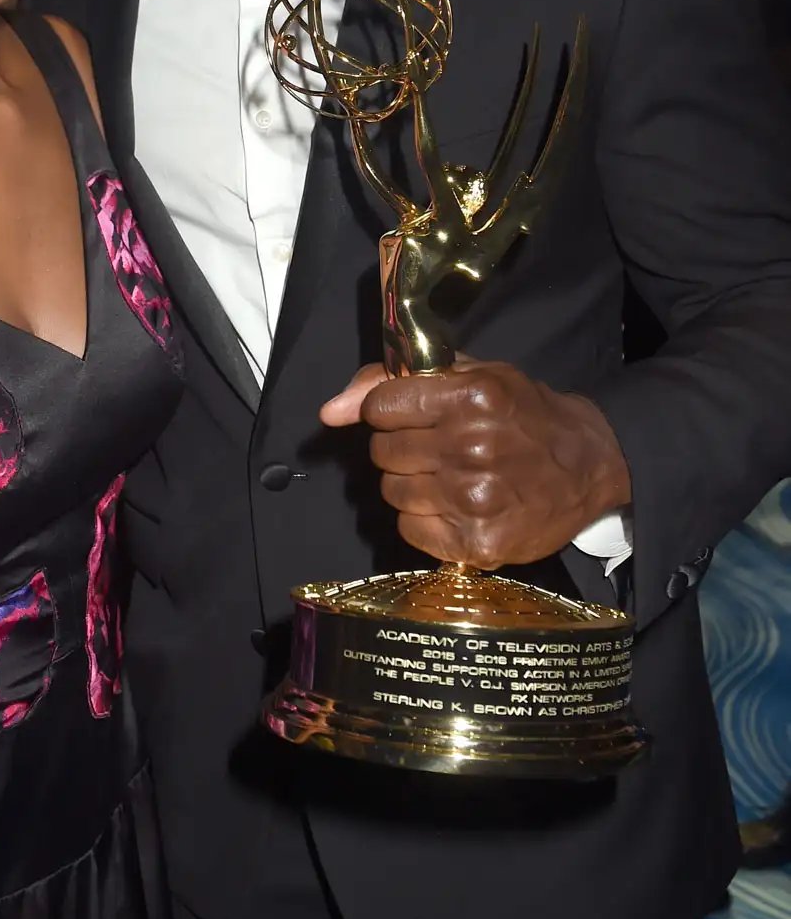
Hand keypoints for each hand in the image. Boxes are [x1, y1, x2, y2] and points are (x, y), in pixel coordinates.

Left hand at [320, 359, 630, 568]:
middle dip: (400, 447)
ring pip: (392, 493)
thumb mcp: (470, 375)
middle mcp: (473, 447)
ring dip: (411, 484)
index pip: (380, 408)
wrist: (588, 465)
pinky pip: (410, 530)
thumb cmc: (523, 414)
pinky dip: (424, 520)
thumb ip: (391, 382)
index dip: (390, 411)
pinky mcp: (479, 543)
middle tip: (438, 447)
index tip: (411, 414)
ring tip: (450, 476)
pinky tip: (455, 505)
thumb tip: (330, 411)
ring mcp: (476, 499)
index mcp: (471, 396)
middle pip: (383, 453)